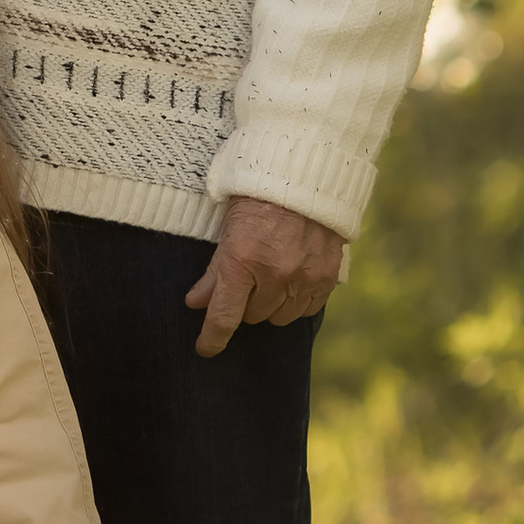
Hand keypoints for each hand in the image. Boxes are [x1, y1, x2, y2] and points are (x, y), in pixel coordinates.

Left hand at [186, 195, 344, 359]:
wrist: (303, 174)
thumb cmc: (258, 196)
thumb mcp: (227, 229)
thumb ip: (214, 272)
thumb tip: (196, 303)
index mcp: (243, 261)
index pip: (224, 316)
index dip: (212, 338)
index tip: (205, 349)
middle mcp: (275, 274)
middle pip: (253, 316)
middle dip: (245, 303)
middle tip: (247, 279)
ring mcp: (304, 277)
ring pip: (281, 317)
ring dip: (272, 304)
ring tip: (270, 277)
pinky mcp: (327, 276)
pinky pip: (308, 309)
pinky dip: (298, 300)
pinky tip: (293, 279)